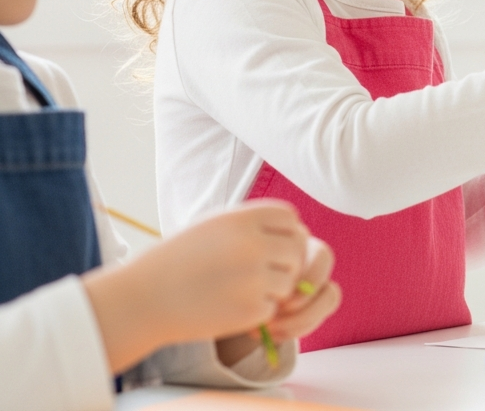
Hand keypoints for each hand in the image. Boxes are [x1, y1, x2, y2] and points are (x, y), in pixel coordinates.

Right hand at [83, 201, 332, 372]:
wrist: (141, 299)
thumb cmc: (177, 259)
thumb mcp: (212, 226)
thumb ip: (252, 223)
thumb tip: (297, 229)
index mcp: (242, 219)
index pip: (290, 219)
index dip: (284, 233)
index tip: (269, 245)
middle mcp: (252, 245)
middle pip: (297, 250)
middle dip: (284, 262)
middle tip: (260, 272)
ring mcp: (253, 278)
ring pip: (289, 282)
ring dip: (272, 288)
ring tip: (237, 289)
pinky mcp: (251, 309)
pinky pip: (272, 308)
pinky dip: (257, 311)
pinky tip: (228, 306)